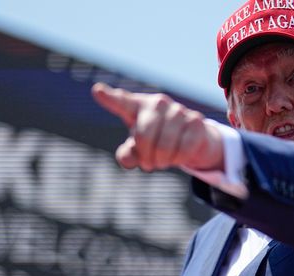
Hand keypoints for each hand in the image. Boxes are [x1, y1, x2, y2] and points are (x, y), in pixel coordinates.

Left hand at [92, 83, 223, 172]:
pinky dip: (179, 160)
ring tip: (162, 161)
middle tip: (148, 165)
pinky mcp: (196, 120)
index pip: (122, 102)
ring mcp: (178, 110)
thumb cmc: (158, 141)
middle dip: (145, 156)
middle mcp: (158, 103)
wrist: (193, 139)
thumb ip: (128, 155)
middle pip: (144, 135)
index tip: (97, 92)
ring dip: (162, 161)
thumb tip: (129, 159)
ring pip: (165, 145)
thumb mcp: (138, 150)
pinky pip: (183, 149)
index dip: (110, 98)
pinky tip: (178, 157)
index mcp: (138, 106)